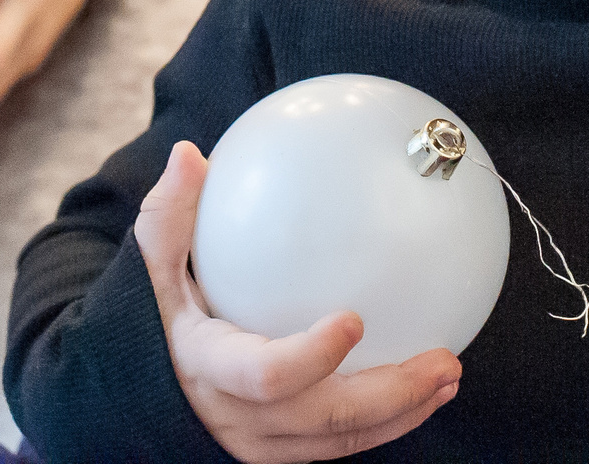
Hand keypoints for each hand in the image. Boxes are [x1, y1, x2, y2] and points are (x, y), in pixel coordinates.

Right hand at [135, 141, 459, 461]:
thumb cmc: (156, 316)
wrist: (138, 394)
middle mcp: (239, 419)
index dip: (311, 356)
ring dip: (405, 412)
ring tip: (449, 375)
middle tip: (443, 361)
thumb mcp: (154, 267)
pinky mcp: (284, 451)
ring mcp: (264, 444)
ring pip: (343, 441)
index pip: (265, 374)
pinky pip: (342, 444)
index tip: (354, 318)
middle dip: (391, 396)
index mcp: (210, 368)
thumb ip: (171, 216)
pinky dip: (389, 422)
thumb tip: (188, 154)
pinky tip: (428, 390)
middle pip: (325, 419)